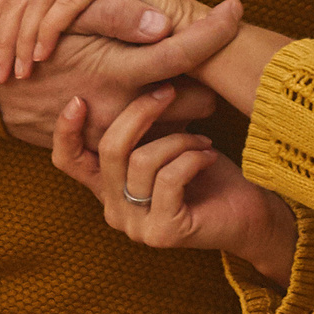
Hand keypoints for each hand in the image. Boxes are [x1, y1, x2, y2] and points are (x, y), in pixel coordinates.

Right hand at [0, 0, 243, 149]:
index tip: (236, 10)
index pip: (182, 54)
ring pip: (176, 125)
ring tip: (183, 87)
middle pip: (192, 100)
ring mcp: (116, 135)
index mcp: (116, 71)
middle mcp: (121, 109)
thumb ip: (114, 19)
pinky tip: (163, 113)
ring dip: (186, 106)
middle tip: (203, 61)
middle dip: (203, 82)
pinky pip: (154, 144)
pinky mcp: (109, 152)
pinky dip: (163, 129)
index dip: (214, 32)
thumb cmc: (31, 50)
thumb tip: (164, 24)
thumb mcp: (67, 24)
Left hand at [0, 0, 205, 83]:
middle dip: (3, 32)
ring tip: (18, 71)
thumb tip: (1, 43)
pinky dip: (48, 30)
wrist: (191, 44)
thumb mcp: (86, 38)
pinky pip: (67, 1)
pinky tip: (41, 56)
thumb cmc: (137, 50)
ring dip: (22, 38)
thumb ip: (56, 30)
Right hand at [51, 84, 298, 284]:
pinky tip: (210, 156)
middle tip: (169, 92)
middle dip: (140, 111)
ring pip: (142, 161)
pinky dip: (193, 158)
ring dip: (179, 139)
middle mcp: (114, 210)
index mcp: (108, 187)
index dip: (65, 130)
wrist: (248, 215)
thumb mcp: (165, 140)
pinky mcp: (163, 233)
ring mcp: (136, 226)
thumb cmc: (206, 172)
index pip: (68, 161)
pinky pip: (170, 178)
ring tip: (203, 140)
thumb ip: (139, 126)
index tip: (79, 98)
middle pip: (110, 148)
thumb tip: (128, 80)